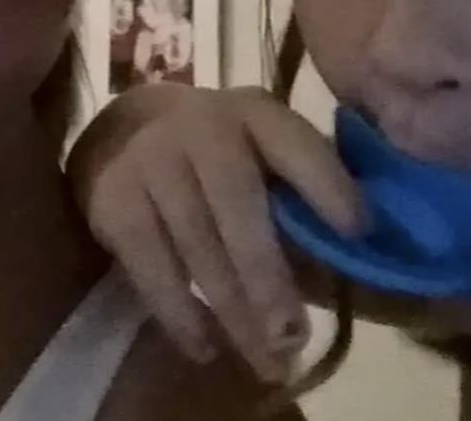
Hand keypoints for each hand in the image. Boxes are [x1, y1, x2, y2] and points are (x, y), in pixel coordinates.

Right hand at [67, 85, 363, 382]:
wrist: (125, 132)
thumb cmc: (219, 157)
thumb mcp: (260, 156)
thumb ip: (296, 200)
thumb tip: (346, 268)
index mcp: (255, 113)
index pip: (293, 142)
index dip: (325, 182)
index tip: (358, 231)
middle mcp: (201, 125)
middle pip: (235, 198)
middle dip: (265, 271)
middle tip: (292, 334)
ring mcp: (151, 157)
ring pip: (194, 238)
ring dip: (230, 306)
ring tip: (263, 357)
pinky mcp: (112, 195)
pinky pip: (149, 261)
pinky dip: (178, 310)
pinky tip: (205, 345)